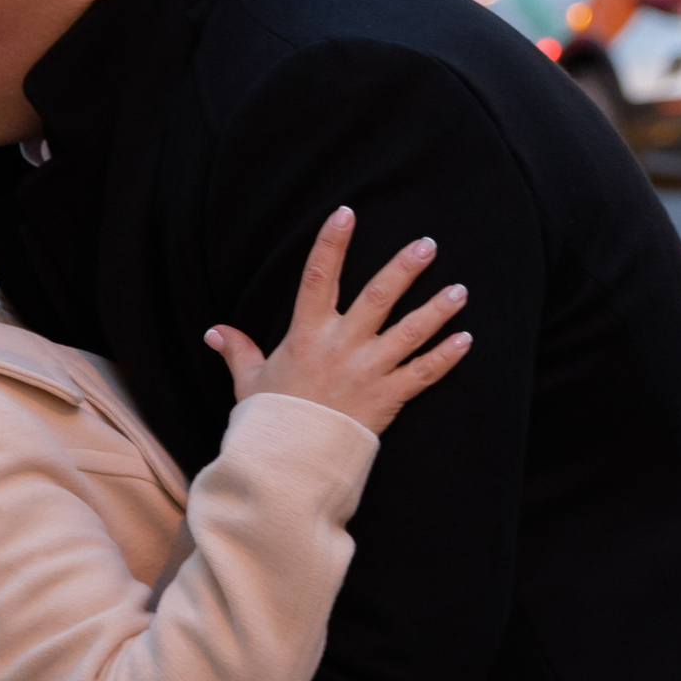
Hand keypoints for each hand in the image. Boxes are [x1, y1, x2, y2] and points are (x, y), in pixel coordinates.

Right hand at [206, 209, 470, 437]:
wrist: (290, 467)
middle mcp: (341, 347)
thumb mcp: (249, 382)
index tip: (345, 213)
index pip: (317, 278)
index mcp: (306, 336)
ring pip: (410, 333)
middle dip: (404, 269)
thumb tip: (214, 331)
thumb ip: (238, 351)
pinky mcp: (387, 399)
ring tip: (460, 290)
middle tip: (428, 244)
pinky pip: (422, 374)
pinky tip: (465, 340)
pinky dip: (445, 358)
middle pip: (378, 298)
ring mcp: (368, 372)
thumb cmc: (270, 422)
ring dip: (436, 310)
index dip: (331, 244)